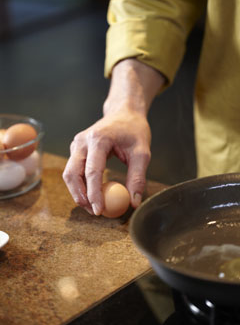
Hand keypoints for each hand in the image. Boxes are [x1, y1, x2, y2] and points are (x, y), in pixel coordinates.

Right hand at [63, 59, 165, 214]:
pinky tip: (91, 194)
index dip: (94, 194)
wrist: (124, 113)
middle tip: (94, 211)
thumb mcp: (142, 152)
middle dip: (80, 196)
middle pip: (72, 173)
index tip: (100, 211)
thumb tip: (133, 202)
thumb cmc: (134, 130)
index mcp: (98, 139)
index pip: (92, 171)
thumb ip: (137, 177)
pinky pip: (73, 170)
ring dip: (78, 192)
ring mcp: (77, 144)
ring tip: (93, 206)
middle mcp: (82, 141)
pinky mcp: (76, 149)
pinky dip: (80, 184)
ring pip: (69, 173)